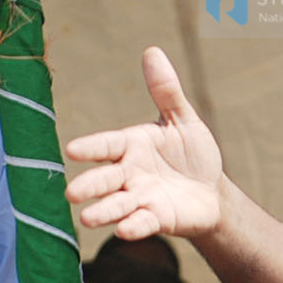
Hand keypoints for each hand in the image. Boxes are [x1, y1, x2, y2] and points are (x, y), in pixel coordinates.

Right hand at [64, 47, 225, 239]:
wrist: (211, 191)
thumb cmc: (192, 153)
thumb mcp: (182, 119)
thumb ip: (166, 91)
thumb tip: (152, 51)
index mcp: (132, 145)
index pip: (107, 145)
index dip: (92, 147)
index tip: (72, 150)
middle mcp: (130, 173)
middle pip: (106, 179)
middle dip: (89, 185)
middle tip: (71, 193)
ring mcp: (141, 198)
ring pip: (118, 205)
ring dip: (104, 211)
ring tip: (88, 217)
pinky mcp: (157, 219)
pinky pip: (143, 223)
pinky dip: (135, 227)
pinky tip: (125, 230)